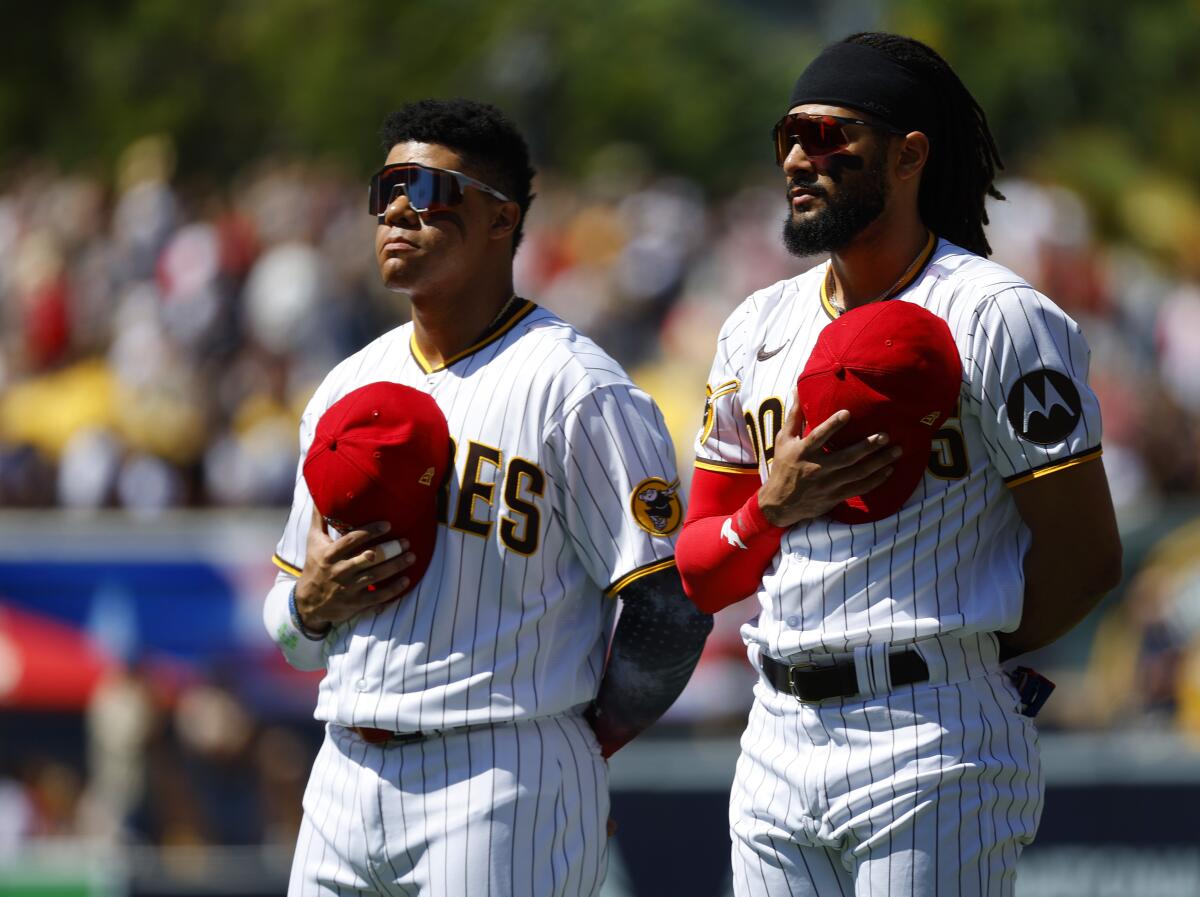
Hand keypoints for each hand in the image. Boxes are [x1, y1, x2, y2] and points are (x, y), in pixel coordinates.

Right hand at [294, 508, 416, 631]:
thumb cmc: (314, 566)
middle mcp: (339, 571)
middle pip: (368, 558)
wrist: (307, 603)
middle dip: (390, 550)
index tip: (388, 524)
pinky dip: (393, 590)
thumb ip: (319, 519)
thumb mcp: (313, 542)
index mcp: (329, 554)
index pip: (351, 540)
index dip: (370, 531)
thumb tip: (320, 495)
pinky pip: (377, 597)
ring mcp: (347, 589)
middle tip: (406, 542)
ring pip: (376, 576)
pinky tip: (406, 580)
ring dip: (396, 567)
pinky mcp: (355, 604)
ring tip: (411, 557)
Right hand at [756, 407, 900, 527]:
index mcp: (803, 452)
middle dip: (867, 446)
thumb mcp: (783, 440)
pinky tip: (889, 470)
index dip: (832, 425)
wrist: (779, 503)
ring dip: (878, 462)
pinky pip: (859, 488)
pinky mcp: (835, 496)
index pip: (818, 437)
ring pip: (858, 473)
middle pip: (846, 457)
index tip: (847, 413)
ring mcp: (828, 484)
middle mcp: (817, 468)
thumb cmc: (783, 466)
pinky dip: (875, 480)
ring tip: (896, 451)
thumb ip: (795, 416)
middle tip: (885, 436)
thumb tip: (798, 389)